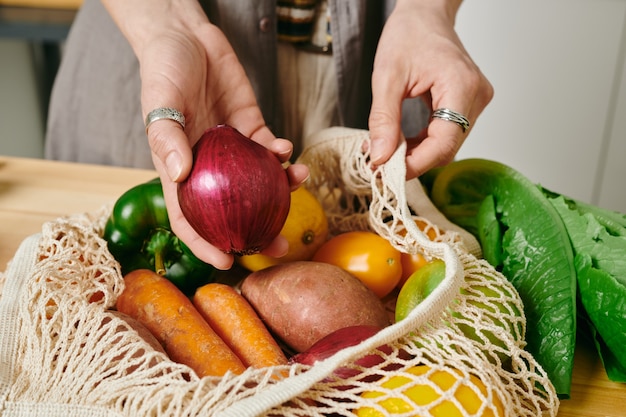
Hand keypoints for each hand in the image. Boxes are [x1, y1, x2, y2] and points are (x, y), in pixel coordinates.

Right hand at [104, 0, 308, 268]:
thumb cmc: (163, 70)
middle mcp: (207, 167)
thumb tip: (179, 176)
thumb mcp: (158, 102)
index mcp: (178, 169)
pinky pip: (269, 150)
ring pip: (258, 183)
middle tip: (280, 247)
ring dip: (280, 192)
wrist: (187, 37)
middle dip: (256, 232)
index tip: (226, 262)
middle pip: (231, 211)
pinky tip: (287, 152)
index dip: (203, 244)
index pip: (187, 218)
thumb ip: (166, 137)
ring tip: (298, 186)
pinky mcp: (251, 128)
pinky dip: (280, 154)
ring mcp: (231, 150)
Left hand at [368, 0, 493, 178]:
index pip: (444, 142)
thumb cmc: (409, 34)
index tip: (387, 170)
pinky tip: (402, 141)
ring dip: (416, 153)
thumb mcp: (387, 77)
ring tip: (386, 149)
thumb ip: (384, 120)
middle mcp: (476, 96)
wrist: (425, 14)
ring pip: (447, 144)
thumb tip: (380, 158)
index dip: (416, 163)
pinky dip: (423, 142)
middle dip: (412, 160)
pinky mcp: (468, 104)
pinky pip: (447, 134)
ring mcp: (475, 101)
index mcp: (461, 86)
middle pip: (447, 147)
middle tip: (379, 161)